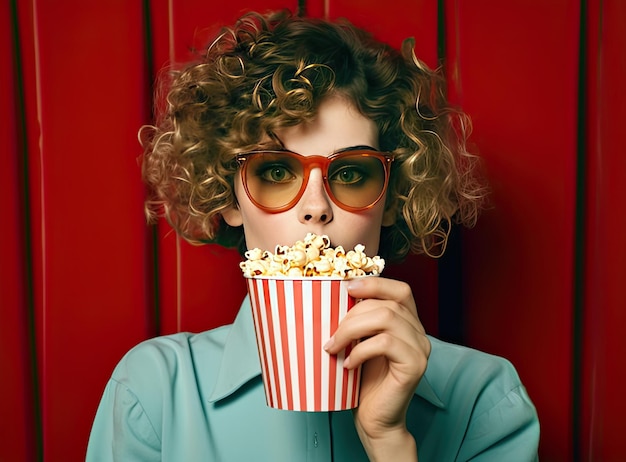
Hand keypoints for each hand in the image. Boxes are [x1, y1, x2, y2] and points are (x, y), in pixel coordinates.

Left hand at [324, 276, 429, 460]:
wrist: (375, 420)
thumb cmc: (363, 383)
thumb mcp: (359, 344)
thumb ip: (359, 322)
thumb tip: (331, 297)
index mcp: (408, 323)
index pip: (400, 290)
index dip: (375, 283)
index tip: (346, 286)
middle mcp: (419, 332)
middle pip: (387, 304)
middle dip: (352, 314)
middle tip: (331, 335)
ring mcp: (420, 349)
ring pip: (386, 319)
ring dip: (352, 329)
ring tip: (334, 347)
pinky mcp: (415, 365)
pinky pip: (386, 343)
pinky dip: (361, 350)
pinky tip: (348, 364)